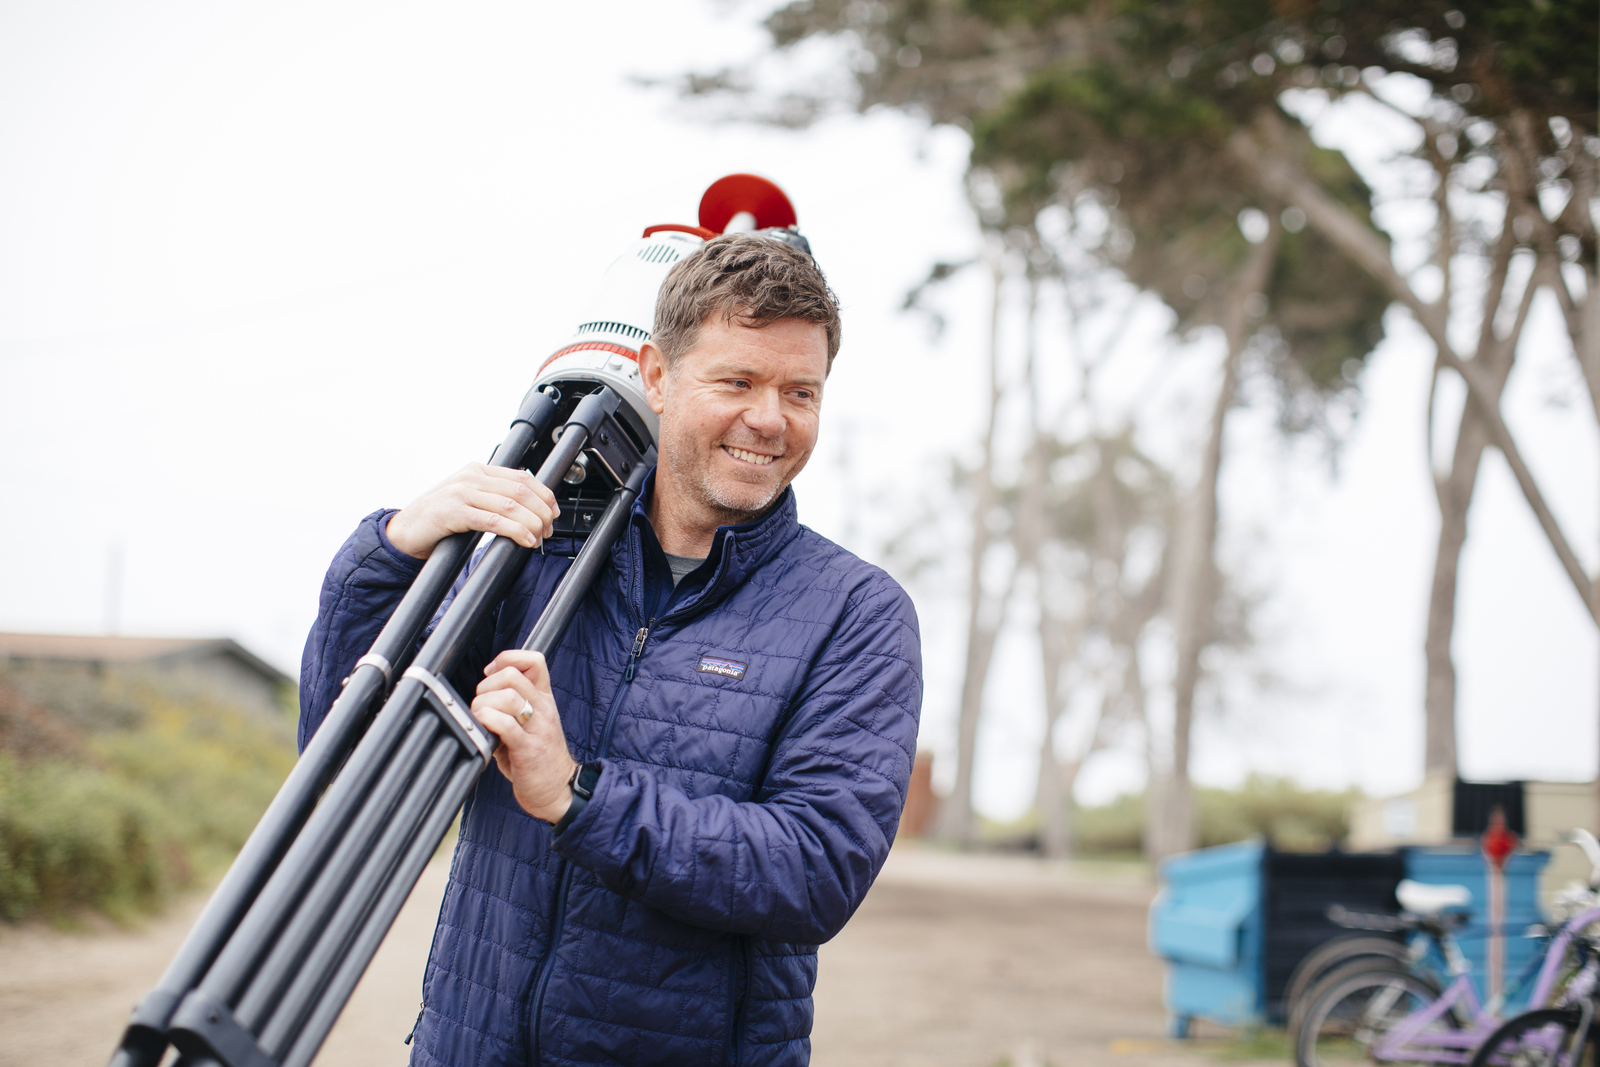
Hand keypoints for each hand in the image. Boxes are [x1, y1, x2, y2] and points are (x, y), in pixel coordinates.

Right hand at [387, 463, 559, 559]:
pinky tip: (525, 540)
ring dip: (532, 524)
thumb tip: (529, 510)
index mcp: (477, 470)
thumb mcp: (469, 501)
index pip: (522, 477)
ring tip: (538, 538)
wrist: (404, 533)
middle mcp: (471, 476)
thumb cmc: (438, 520)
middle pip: (520, 490)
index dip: (544, 495)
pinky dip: (515, 531)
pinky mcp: (453, 512)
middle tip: (548, 530)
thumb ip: (493, 498)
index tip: (553, 513)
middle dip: (541, 512)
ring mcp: (461, 492)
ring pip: (511, 505)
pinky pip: (493, 520)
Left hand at [469, 649, 577, 822]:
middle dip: (487, 685)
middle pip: (513, 675)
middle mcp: (543, 709)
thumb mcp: (529, 725)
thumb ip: (510, 709)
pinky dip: (488, 721)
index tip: (491, 673)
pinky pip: (507, 724)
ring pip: (508, 696)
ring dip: (484, 705)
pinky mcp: (529, 749)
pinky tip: (484, 729)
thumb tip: (481, 700)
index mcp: (544, 700)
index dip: (507, 659)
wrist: (559, 791)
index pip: (534, 661)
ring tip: (480, 719)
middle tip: (482, 703)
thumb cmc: (539, 759)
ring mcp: (538, 728)